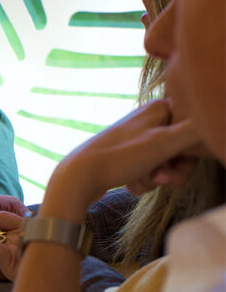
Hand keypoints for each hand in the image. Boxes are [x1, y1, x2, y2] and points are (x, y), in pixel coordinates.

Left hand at [43, 100, 200, 222]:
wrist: (79, 176)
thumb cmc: (120, 156)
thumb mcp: (165, 143)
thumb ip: (196, 132)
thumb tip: (212, 121)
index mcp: (160, 109)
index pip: (197, 129)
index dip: (191, 152)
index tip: (178, 160)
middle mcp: (149, 120)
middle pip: (183, 151)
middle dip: (173, 170)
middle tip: (159, 178)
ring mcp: (138, 139)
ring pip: (167, 165)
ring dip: (157, 178)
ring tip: (140, 179)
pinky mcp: (128, 156)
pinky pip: (150, 172)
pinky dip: (143, 181)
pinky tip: (129, 182)